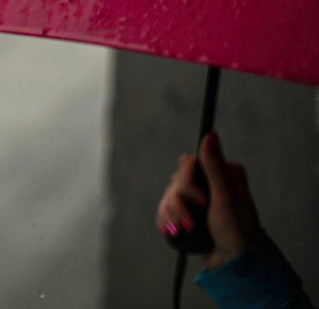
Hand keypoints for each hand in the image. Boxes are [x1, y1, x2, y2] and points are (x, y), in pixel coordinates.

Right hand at [155, 132, 258, 270]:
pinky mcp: (187, 211)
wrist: (232, 263)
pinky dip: (166, 221)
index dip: (187, 184)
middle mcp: (208, 181)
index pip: (187, 163)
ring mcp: (196, 197)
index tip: (202, 201)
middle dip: (179, 205)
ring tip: (183, 231)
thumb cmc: (236, 232)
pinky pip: (164, 209)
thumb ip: (214, 167)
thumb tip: (210, 135)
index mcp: (222, 172)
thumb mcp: (226, 199)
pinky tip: (174, 231)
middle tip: (192, 222)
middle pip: (175, 181)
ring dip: (172, 215)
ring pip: (167, 196)